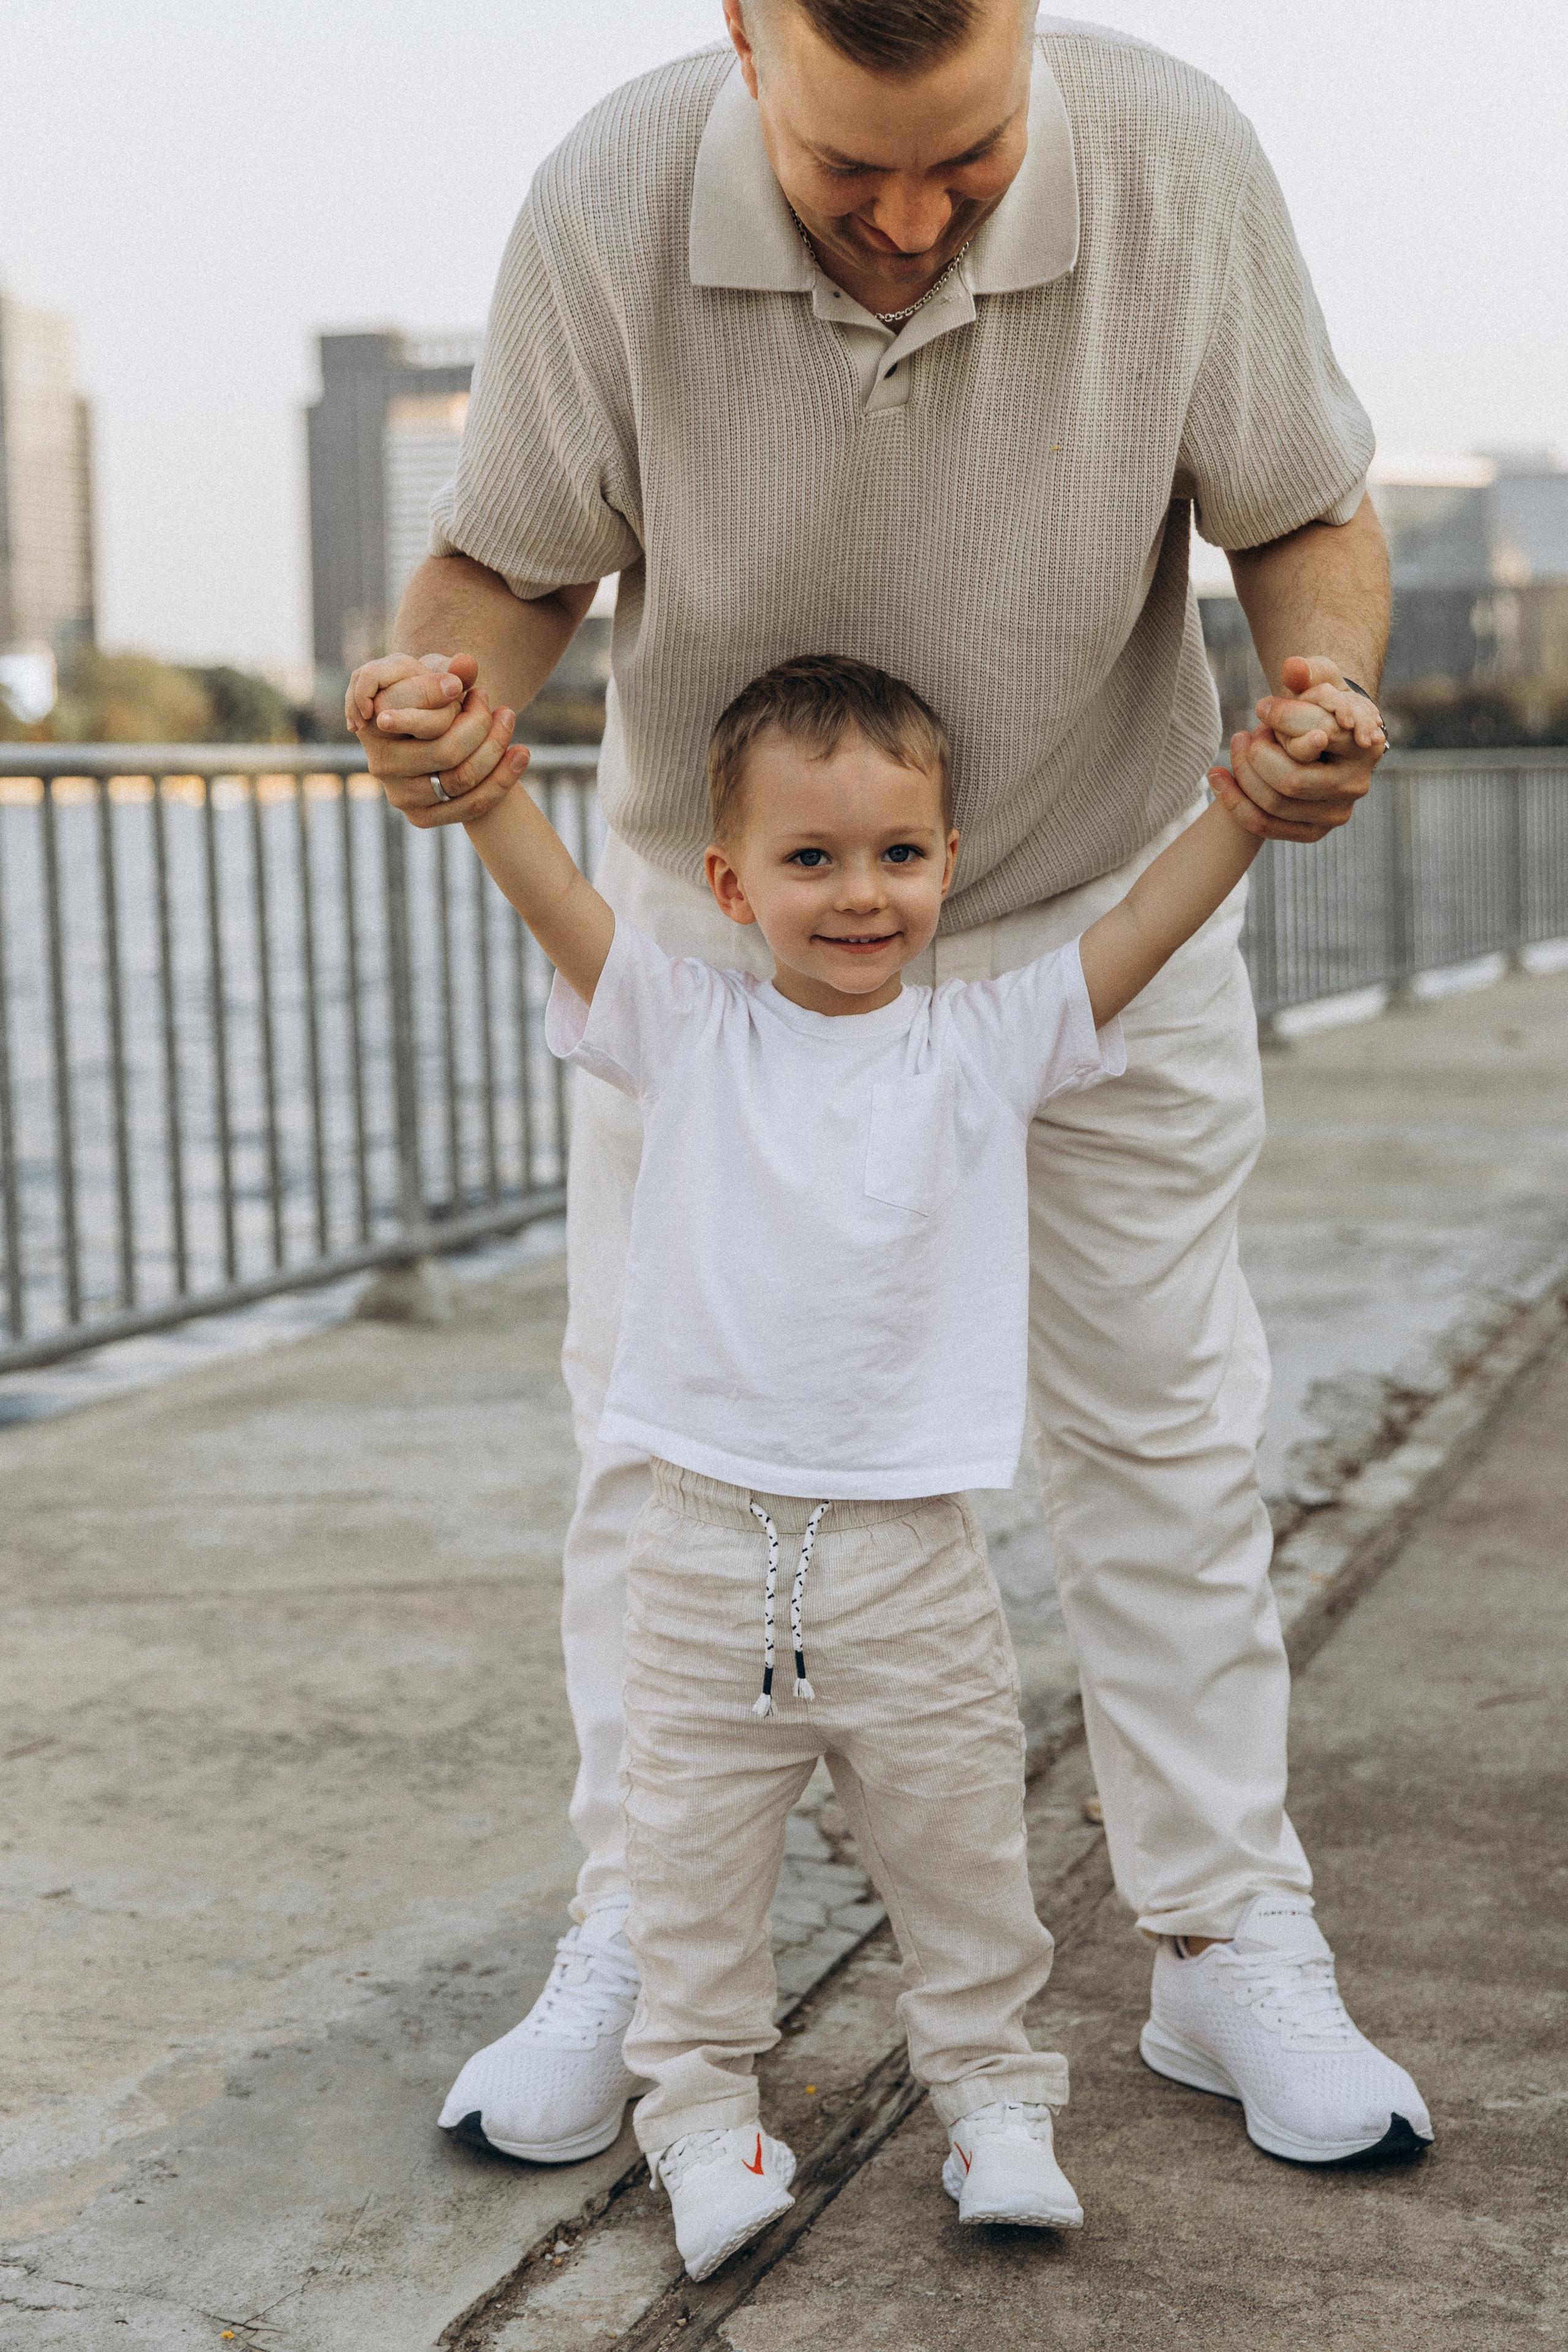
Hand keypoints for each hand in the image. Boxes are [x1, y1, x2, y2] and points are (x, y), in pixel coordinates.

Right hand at [345, 651, 529, 827]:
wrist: (429, 733)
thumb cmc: (428, 694)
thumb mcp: (434, 674)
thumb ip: (448, 668)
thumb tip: (467, 664)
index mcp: (374, 721)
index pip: (412, 709)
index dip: (439, 695)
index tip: (461, 686)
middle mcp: (381, 762)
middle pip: (447, 750)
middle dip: (479, 723)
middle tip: (486, 698)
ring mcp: (400, 794)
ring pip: (463, 778)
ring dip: (496, 747)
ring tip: (508, 716)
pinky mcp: (421, 817)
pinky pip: (472, 805)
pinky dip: (504, 778)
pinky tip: (522, 752)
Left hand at [1221, 655, 1386, 841]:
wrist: (1324, 745)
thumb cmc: (1319, 709)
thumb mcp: (1318, 683)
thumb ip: (1307, 672)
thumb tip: (1291, 667)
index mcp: (1365, 746)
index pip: (1319, 734)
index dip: (1283, 719)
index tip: (1261, 707)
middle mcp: (1355, 785)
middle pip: (1292, 780)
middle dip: (1259, 754)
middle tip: (1249, 732)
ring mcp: (1334, 814)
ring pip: (1274, 802)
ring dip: (1243, 772)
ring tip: (1238, 742)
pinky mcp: (1311, 832)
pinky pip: (1263, 825)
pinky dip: (1232, 800)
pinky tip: (1215, 775)